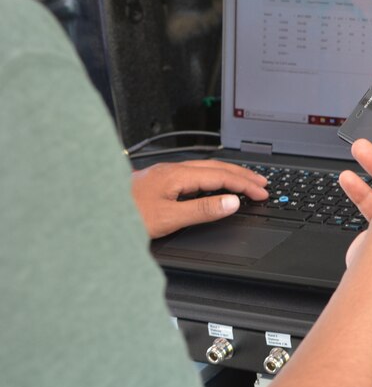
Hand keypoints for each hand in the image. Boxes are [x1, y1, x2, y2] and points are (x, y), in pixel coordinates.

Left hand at [131, 160, 268, 238]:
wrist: (93, 212)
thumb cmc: (124, 216)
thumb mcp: (168, 218)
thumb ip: (202, 210)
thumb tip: (231, 202)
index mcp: (177, 175)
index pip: (221, 177)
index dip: (244, 184)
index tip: (262, 193)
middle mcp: (172, 170)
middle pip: (216, 167)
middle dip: (243, 174)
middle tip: (263, 183)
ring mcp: (165, 174)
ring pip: (206, 168)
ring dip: (230, 174)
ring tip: (246, 180)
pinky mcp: (159, 181)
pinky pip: (195, 173)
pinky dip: (214, 177)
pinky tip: (215, 183)